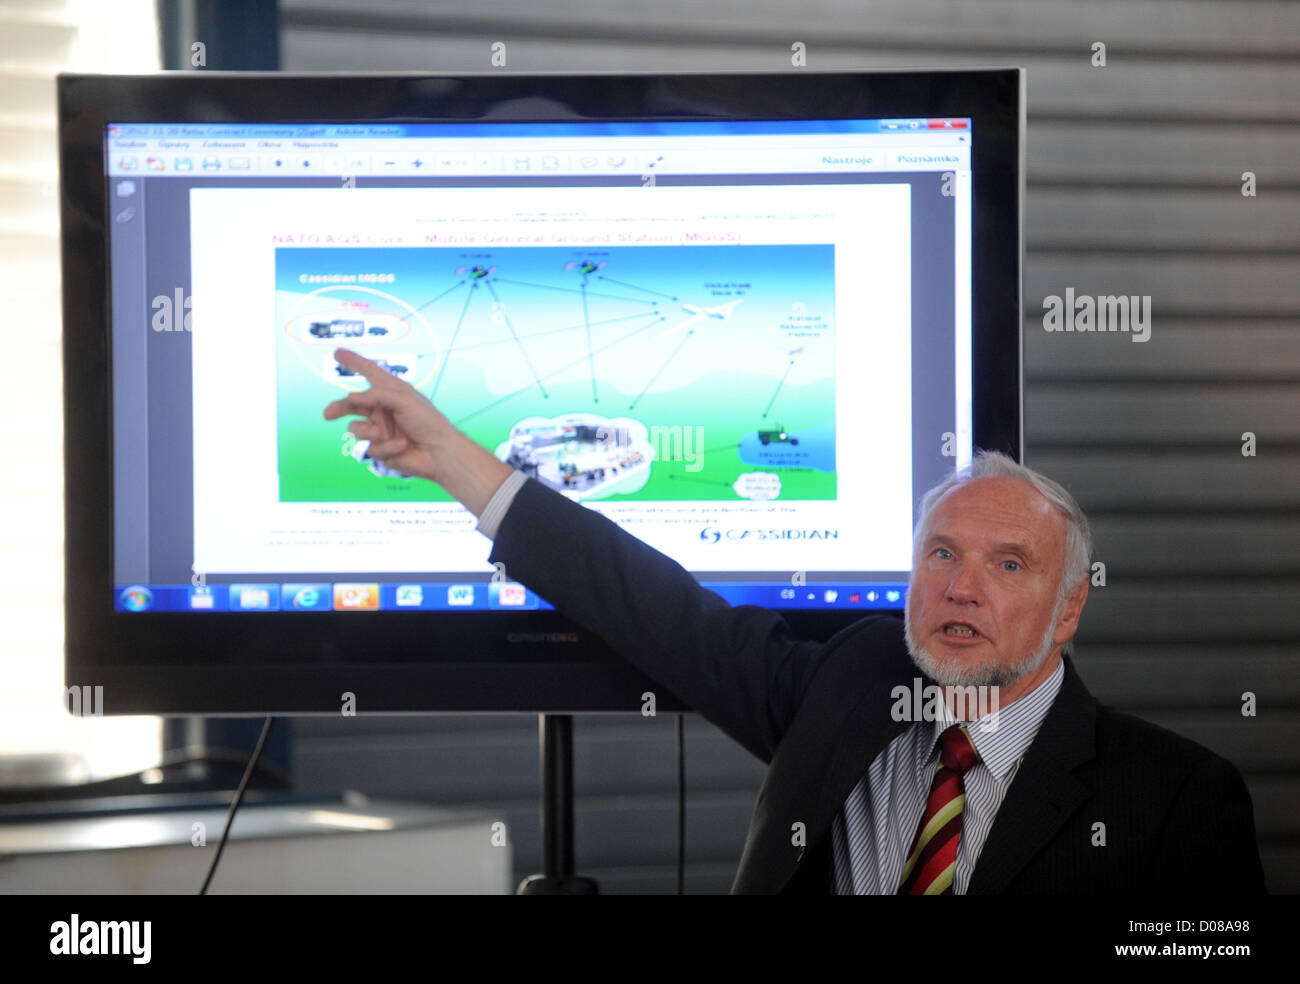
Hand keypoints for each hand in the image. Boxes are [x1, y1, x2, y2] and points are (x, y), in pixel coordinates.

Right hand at [322, 348, 453, 482]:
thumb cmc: (428, 421)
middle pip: (351, 405)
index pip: (369, 372)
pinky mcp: (380, 449)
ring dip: (367, 431)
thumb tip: (351, 398)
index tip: (338, 352)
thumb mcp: (404, 400)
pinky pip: (369, 448)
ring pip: (355, 429)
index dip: (354, 362)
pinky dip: (385, 446)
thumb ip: (376, 395)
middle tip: (328, 414)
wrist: (439, 452)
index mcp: (390, 392)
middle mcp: (382, 409)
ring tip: (381, 433)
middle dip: (338, 408)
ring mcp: (379, 430)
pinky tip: (401, 445)